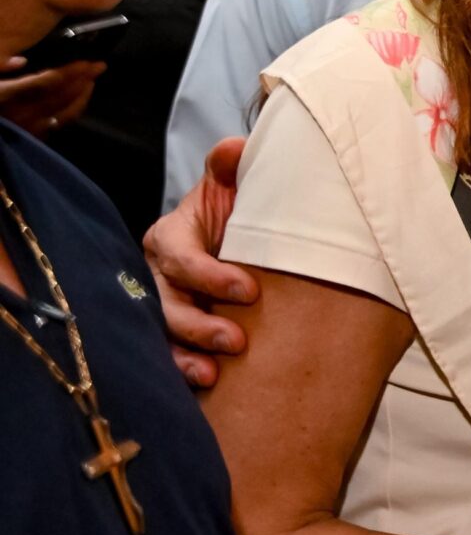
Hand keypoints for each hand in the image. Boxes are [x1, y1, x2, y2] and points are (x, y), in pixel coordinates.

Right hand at [0, 58, 103, 134]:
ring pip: (65, 109)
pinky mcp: (35, 136)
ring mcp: (30, 127)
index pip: (44, 83)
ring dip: (83, 92)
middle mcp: (23, 113)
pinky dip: (76, 107)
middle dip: (82, 78)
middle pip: (60, 94)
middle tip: (99, 64)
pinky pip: (62, 121)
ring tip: (93, 78)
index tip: (85, 61)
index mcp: (6, 96)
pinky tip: (82, 98)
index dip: (67, 72)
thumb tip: (19, 61)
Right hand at [143, 137, 254, 387]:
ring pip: (161, 333)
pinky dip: (182, 372)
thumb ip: (232, 168)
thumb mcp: (234, 187)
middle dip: (198, 324)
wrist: (244, 241)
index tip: (249, 290)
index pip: (180, 256)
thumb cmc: (239, 213)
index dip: (209, 274)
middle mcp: (158, 273)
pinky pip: (168, 355)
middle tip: (236, 341)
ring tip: (214, 372)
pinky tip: (205, 386)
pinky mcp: (172, 334)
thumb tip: (234, 148)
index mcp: (171, 236)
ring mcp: (162, 306)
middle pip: (165, 302)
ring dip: (186, 355)